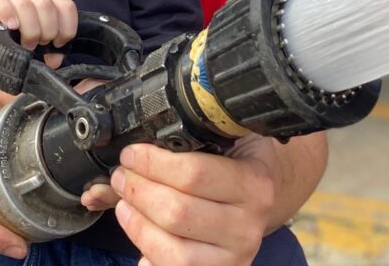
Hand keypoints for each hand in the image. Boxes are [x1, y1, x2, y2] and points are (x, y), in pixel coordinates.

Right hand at [0, 0, 77, 64]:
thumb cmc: (13, 19)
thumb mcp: (34, 27)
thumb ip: (48, 40)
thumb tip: (55, 61)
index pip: (66, 6)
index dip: (66, 27)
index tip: (58, 43)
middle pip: (46, 6)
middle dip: (47, 30)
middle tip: (39, 44)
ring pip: (26, 5)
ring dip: (30, 29)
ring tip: (27, 44)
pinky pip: (2, 3)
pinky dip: (9, 16)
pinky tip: (12, 28)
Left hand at [109, 138, 276, 265]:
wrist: (267, 199)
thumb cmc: (239, 164)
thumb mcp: (231, 139)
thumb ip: (196, 135)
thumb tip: (145, 143)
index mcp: (254, 184)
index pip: (194, 173)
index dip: (152, 163)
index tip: (131, 154)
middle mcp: (247, 226)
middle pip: (178, 213)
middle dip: (138, 191)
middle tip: (121, 176)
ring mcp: (234, 257)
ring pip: (175, 251)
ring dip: (138, 225)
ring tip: (124, 204)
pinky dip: (150, 253)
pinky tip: (141, 232)